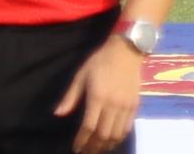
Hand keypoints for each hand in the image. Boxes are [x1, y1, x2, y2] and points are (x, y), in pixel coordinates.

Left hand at [53, 29, 149, 153]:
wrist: (127, 50)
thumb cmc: (100, 61)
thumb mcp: (81, 75)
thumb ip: (70, 96)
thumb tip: (58, 114)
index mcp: (98, 97)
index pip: (88, 127)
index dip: (82, 141)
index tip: (76, 148)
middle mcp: (113, 104)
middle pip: (103, 134)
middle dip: (93, 147)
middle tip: (86, 152)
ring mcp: (125, 106)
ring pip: (116, 134)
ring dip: (106, 145)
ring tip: (97, 149)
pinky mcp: (135, 105)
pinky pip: (127, 127)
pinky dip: (118, 138)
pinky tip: (111, 140)